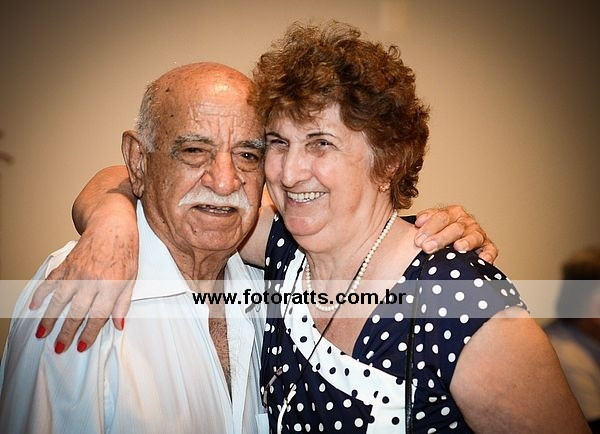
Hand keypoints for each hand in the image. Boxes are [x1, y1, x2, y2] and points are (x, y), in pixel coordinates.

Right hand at [30, 216, 137, 352]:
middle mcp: (92, 280)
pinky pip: (50, 282)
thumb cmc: (126, 251)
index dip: (89, 334)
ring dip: (49, 319)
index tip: (81, 347)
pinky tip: (34, 307)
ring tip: (41, 334)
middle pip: (76, 312)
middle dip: (67, 333)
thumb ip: (123, 303)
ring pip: (59, 300)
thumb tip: (118, 325)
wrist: (112, 225)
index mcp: (111, 285)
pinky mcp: (66, 264)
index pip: (98, 316)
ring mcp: (76, 272)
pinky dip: (40, 294)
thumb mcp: (132, 278)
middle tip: (59, 348)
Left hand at [414, 205, 497, 262]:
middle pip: (454, 227)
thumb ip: (423, 225)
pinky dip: (488, 254)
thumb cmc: (436, 237)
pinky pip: (490, 250)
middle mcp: (465, 221)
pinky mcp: (487, 247)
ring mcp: (477, 234)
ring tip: (458, 247)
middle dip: (440, 238)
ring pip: (473, 236)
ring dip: (465, 242)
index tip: (417, 239)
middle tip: (426, 247)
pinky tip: (483, 259)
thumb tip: (417, 222)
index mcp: (451, 213)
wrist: (452, 246)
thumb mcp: (429, 228)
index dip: (428, 228)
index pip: (440, 216)